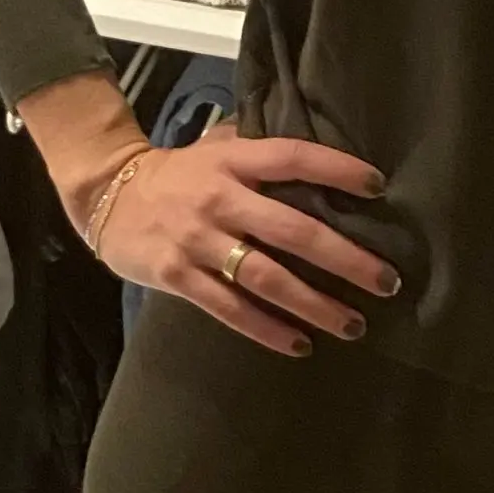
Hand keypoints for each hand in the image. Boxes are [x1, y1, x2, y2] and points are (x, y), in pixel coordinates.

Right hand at [93, 131, 398, 356]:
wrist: (107, 195)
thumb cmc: (181, 174)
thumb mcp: (219, 148)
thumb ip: (263, 154)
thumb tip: (330, 161)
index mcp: (234, 161)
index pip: (293, 158)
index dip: (336, 169)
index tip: (378, 187)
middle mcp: (220, 199)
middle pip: (292, 230)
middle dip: (345, 258)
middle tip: (386, 281)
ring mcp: (197, 240)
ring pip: (266, 277)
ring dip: (314, 304)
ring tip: (353, 324)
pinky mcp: (177, 276)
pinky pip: (229, 308)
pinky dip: (266, 329)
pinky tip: (299, 344)